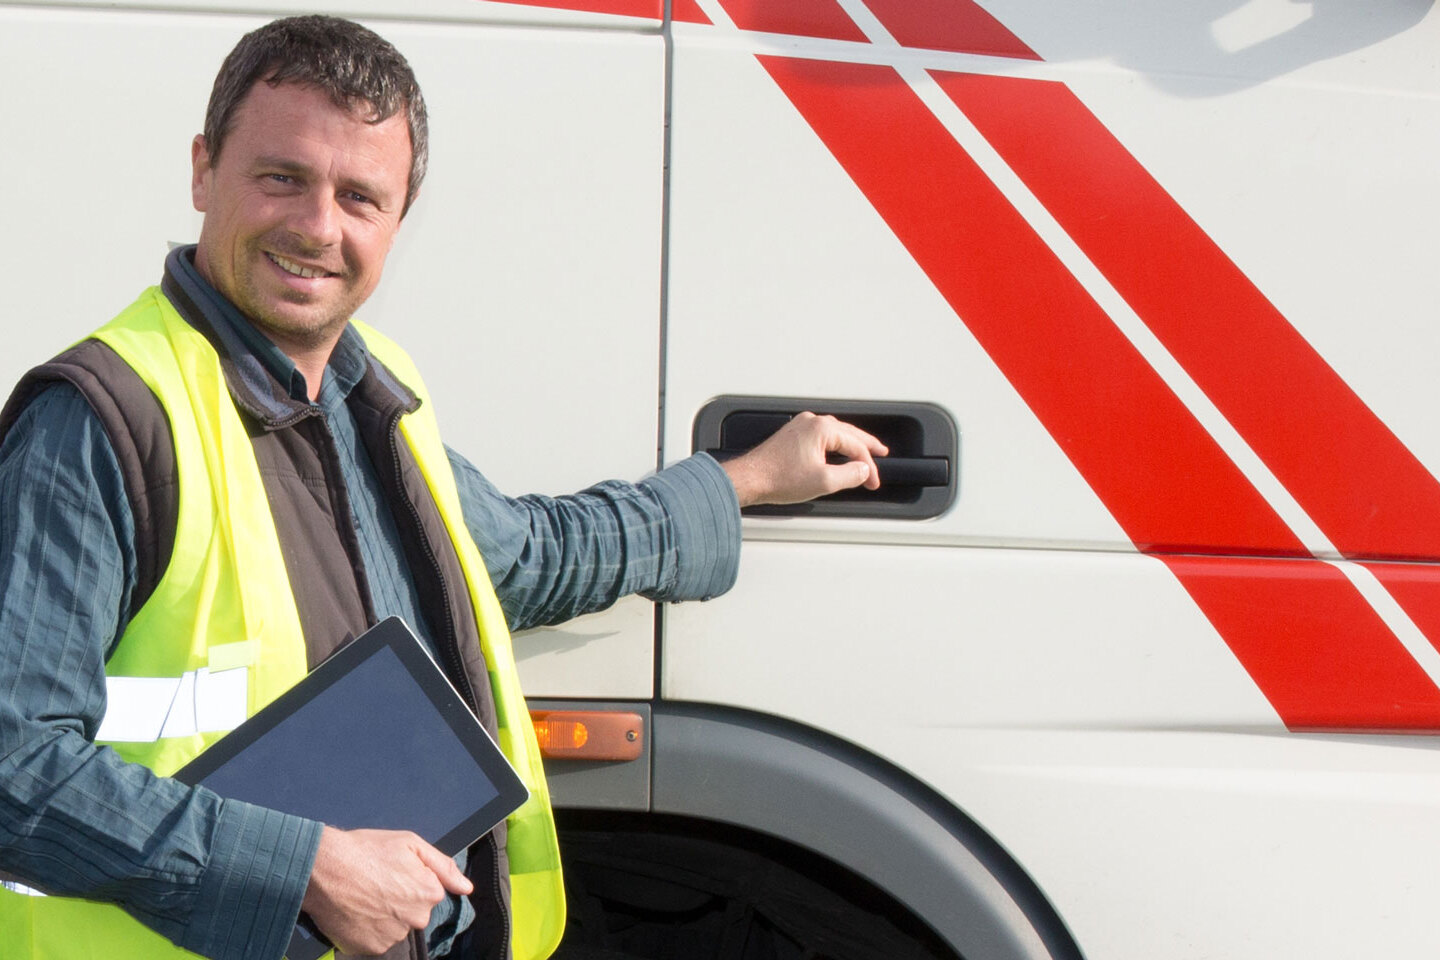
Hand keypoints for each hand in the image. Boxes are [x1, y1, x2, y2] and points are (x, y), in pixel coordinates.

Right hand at [301, 826, 472, 955]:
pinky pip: (375, 940)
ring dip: (384, 916)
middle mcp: (415, 919)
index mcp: (429, 893)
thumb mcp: (410, 844)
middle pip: (413, 913)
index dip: (411, 880)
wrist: (323, 868)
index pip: (429, 892)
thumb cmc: (366, 850)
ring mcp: (392, 936)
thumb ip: (443, 867)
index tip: (392, 872)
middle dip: (400, 901)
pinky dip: (367, 929)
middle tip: (376, 883)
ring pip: (395, 927)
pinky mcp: (369, 948)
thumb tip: (466, 888)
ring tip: (364, 895)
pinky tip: (356, 911)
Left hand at [721, 412, 887, 507]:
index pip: (855, 446)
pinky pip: (821, 436)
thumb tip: (862, 470)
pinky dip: (834, 445)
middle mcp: (811, 422)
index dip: (868, 466)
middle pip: (848, 433)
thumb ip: (850, 474)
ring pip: (834, 433)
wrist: (750, 479)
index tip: (873, 481)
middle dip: (865, 446)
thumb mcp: (824, 481)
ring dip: (850, 444)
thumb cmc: (777, 477)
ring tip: (863, 453)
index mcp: (821, 428)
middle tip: (881, 453)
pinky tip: (837, 452)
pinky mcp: (792, 435)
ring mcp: (800, 427)